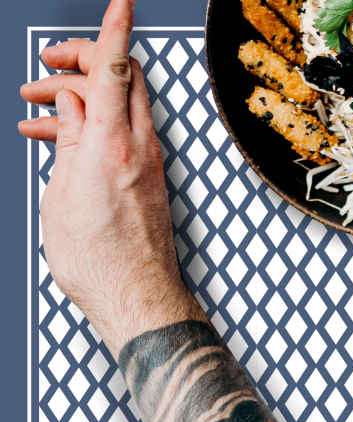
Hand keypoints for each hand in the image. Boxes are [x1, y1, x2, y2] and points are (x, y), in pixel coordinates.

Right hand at [18, 0, 204, 355]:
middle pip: (124, 78)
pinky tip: (63, 140)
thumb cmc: (101, 261)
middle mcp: (141, 149)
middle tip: (45, 69)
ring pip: (123, 105)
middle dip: (83, 60)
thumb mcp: (63, 194)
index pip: (117, 69)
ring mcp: (151, 163)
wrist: (138, 298)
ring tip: (38, 113)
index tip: (123, 0)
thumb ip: (69, 143)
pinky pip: (125, 134)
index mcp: (112, 146)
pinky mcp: (151, 178)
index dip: (115, 28)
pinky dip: (96, 126)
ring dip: (82, 98)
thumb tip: (72, 107)